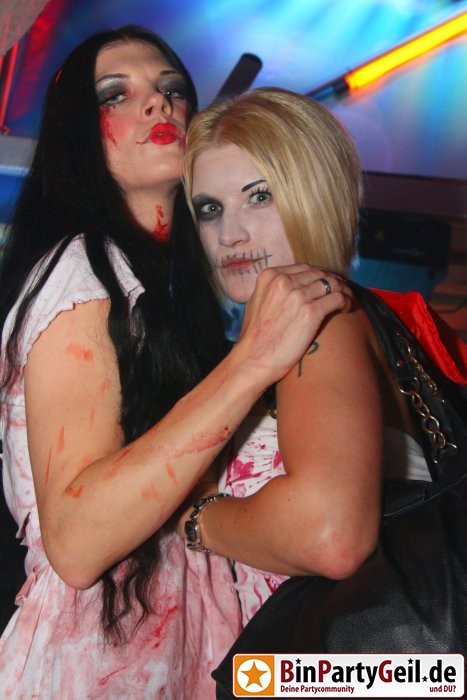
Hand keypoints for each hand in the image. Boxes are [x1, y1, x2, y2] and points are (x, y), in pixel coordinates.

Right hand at [237, 264, 351, 383]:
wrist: (252, 359)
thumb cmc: (254, 337)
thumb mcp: (257, 302)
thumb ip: (273, 290)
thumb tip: (292, 288)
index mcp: (270, 276)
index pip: (304, 268)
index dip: (319, 275)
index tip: (327, 284)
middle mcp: (284, 282)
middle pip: (319, 274)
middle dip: (334, 281)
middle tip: (342, 291)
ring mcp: (298, 296)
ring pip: (332, 283)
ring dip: (343, 290)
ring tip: (348, 300)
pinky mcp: (311, 312)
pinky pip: (338, 298)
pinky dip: (347, 301)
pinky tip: (347, 308)